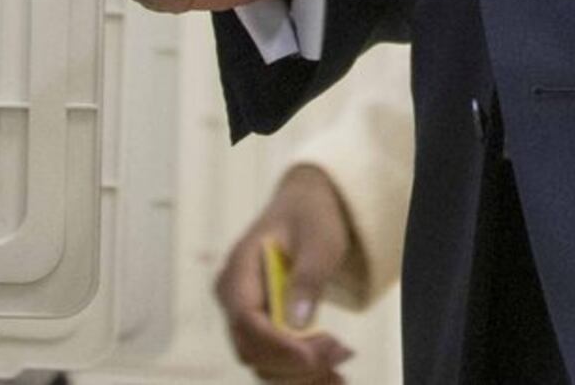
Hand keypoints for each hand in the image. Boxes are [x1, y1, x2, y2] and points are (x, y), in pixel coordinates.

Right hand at [217, 163, 361, 377]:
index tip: (312, 355)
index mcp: (238, 271)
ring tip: (341, 370)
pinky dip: (302, 374)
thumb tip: (296, 322)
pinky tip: (334, 377)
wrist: (307, 206)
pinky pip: (275, 361)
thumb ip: (307, 276)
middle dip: (295, 362)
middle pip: (252, 349)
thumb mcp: (319, 238)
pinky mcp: (262, 328)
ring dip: (301, 375)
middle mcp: (233, 299)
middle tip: (341, 352)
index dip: (276, 344)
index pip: (246, 319)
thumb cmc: (311, 216)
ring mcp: (246, 316)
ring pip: (263, 364)